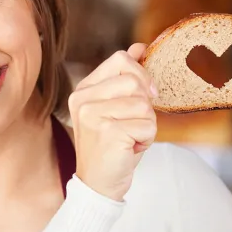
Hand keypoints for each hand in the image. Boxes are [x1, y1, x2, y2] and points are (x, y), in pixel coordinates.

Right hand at [68, 43, 157, 200]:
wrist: (98, 184)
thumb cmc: (111, 145)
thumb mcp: (116, 106)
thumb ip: (125, 76)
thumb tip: (140, 46)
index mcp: (84, 89)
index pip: (120, 59)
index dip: (141, 73)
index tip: (146, 92)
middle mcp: (83, 99)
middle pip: (134, 80)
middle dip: (145, 104)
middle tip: (133, 123)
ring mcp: (93, 115)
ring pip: (144, 104)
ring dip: (147, 124)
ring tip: (130, 137)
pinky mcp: (108, 132)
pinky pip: (148, 125)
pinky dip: (147, 139)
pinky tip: (130, 148)